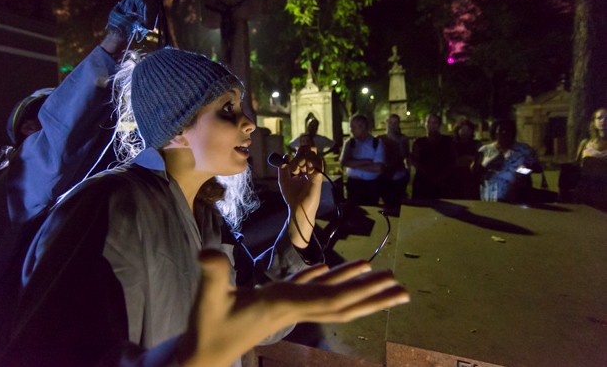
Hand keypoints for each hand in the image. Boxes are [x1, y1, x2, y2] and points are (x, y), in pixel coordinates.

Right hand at [178, 250, 408, 366]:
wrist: (204, 354)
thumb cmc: (207, 327)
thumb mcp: (207, 300)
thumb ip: (212, 275)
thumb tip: (207, 252)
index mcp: (286, 304)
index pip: (331, 298)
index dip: (360, 289)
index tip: (386, 282)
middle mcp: (295, 307)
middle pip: (343, 304)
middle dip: (373, 297)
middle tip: (403, 290)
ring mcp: (289, 307)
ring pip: (331, 298)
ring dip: (358, 289)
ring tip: (381, 277)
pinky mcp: (278, 303)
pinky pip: (309, 291)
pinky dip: (324, 280)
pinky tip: (329, 269)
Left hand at [277, 146, 322, 246]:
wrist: (297, 209)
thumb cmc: (292, 197)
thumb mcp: (284, 180)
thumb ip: (283, 168)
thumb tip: (286, 155)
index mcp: (303, 170)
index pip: (304, 154)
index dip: (299, 152)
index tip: (290, 158)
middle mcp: (310, 170)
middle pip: (310, 152)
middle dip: (301, 153)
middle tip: (293, 165)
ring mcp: (315, 173)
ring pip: (314, 156)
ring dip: (304, 158)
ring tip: (297, 169)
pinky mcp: (318, 177)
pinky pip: (318, 164)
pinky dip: (311, 162)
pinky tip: (303, 170)